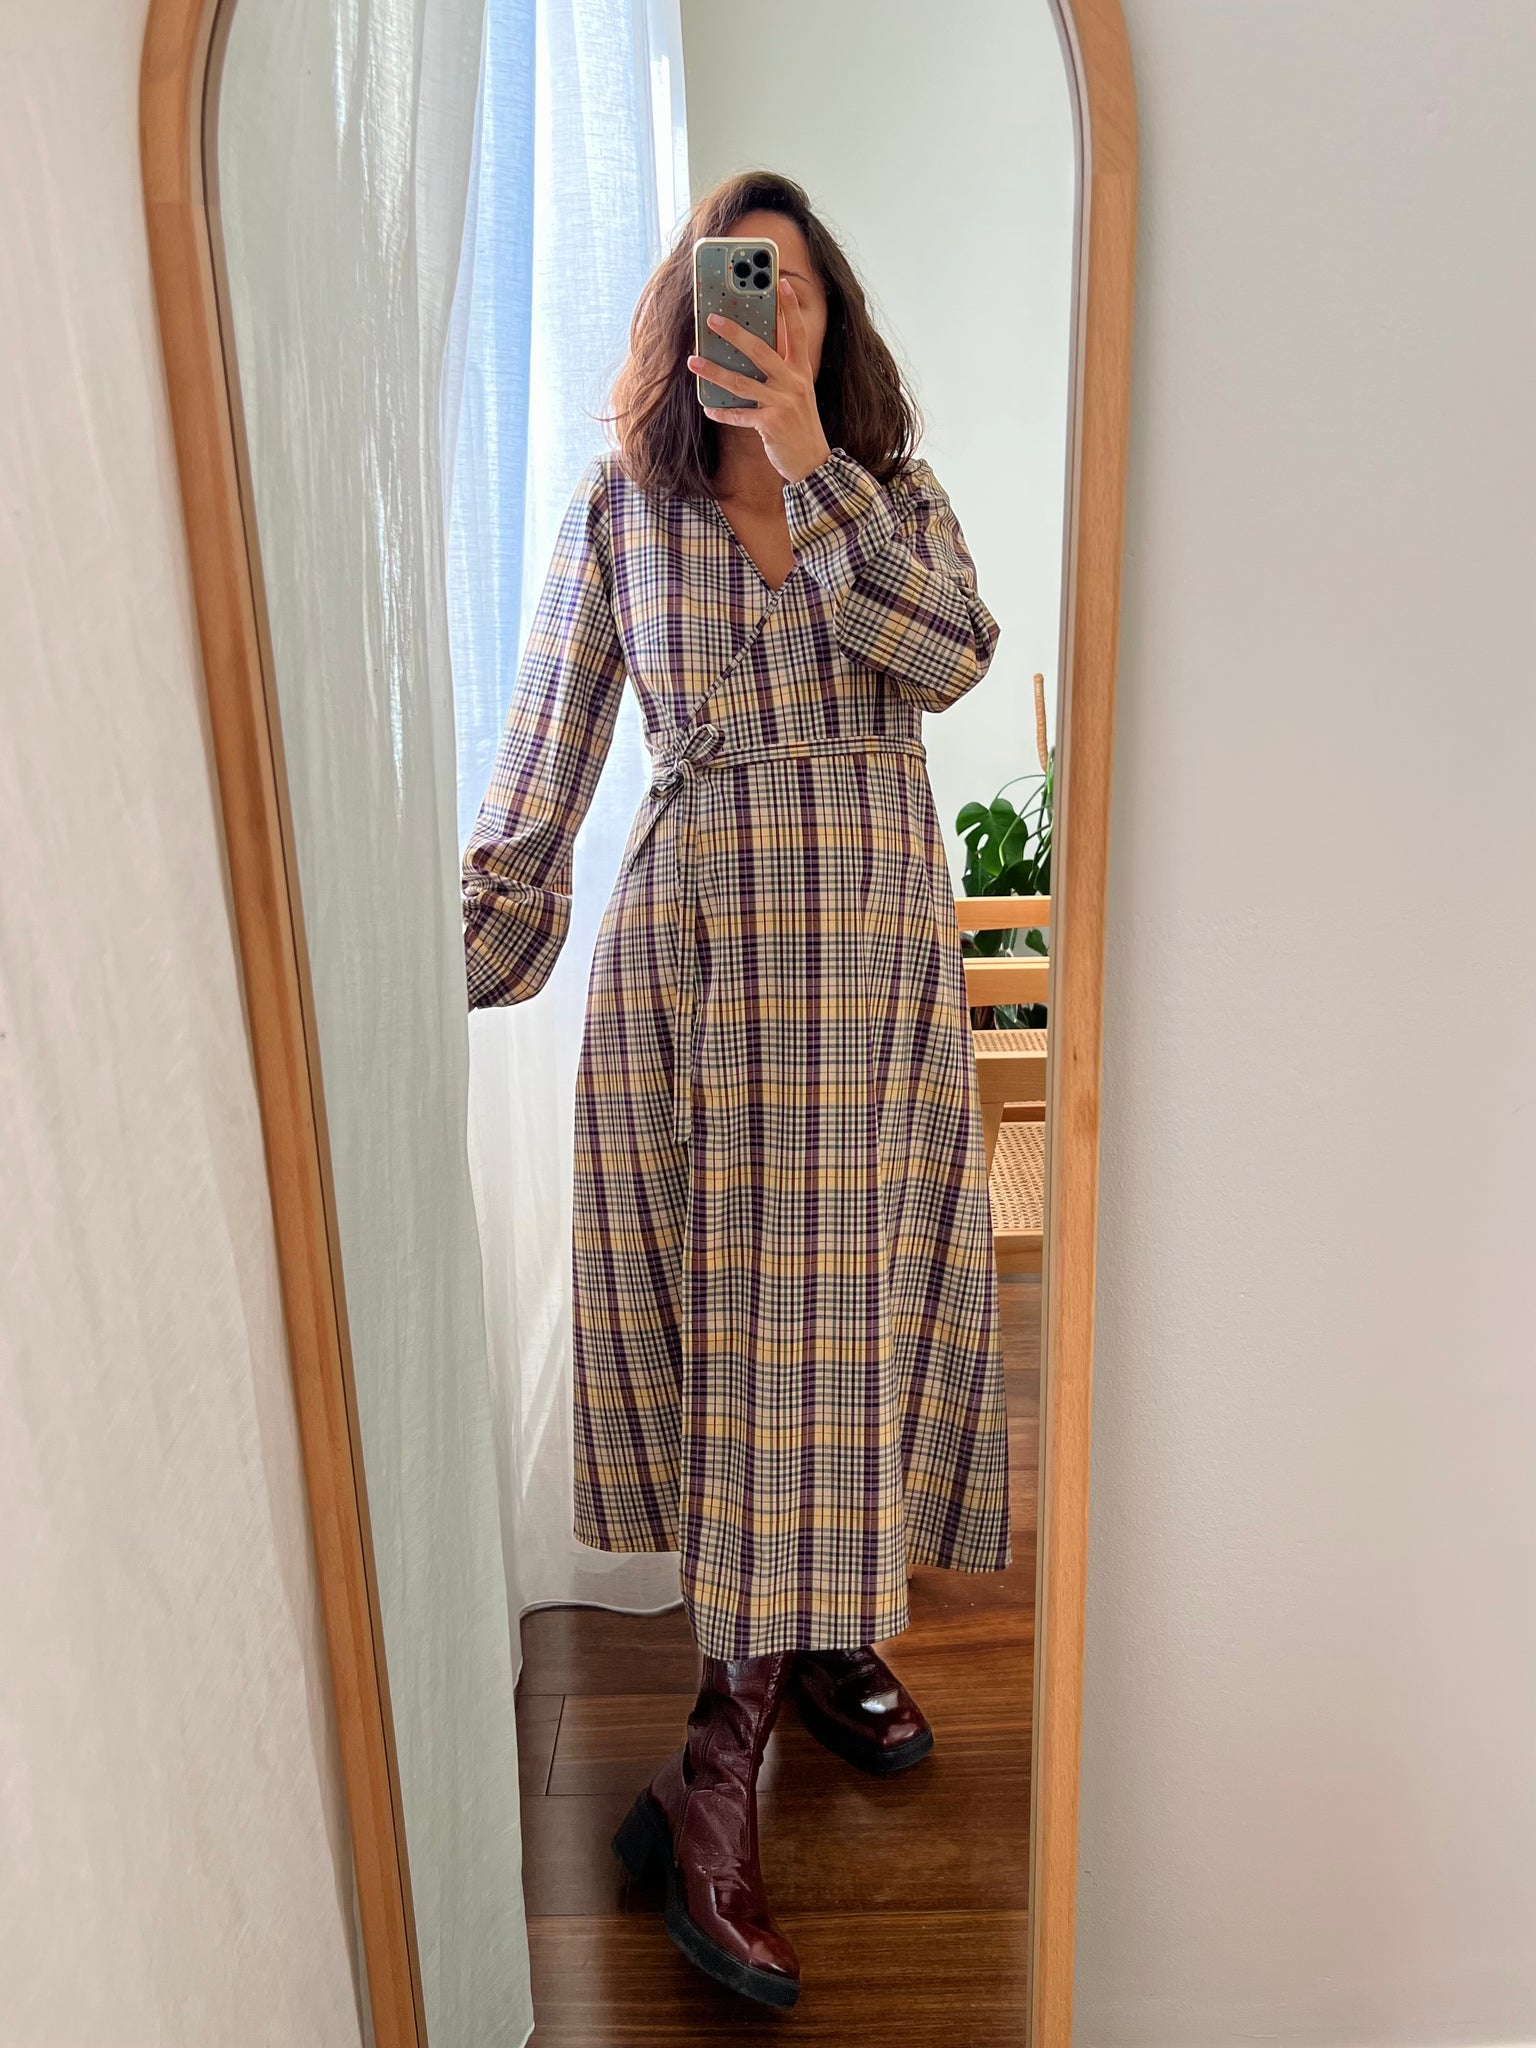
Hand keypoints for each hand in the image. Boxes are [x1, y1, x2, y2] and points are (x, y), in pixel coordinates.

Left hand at [687, 278, 832, 484]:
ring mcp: (782, 404)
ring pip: (742, 382)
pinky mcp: (771, 424)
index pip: (796, 332)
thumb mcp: (798, 393)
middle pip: (761, 351)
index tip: (779, 282)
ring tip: (693, 361)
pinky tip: (709, 408)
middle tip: (711, 319)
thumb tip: (755, 349)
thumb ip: (782, 370)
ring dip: (714, 371)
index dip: (789, 306)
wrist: (813, 462)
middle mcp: (793, 383)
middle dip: (734, 333)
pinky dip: (723, 412)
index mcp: (801, 371)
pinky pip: (740, 415)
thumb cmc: (800, 424)